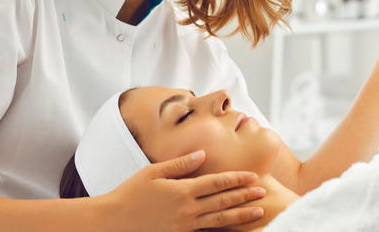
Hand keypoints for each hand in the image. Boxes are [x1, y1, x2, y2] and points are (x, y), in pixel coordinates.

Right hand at [107, 150, 265, 231]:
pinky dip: (223, 229)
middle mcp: (187, 209)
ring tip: (258, 211)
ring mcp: (185, 225)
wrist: (114, 221)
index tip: (252, 175)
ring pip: (220, 220)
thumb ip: (180, 163)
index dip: (236, 179)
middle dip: (245, 196)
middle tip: (263, 191)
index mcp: (182, 190)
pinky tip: (234, 228)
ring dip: (241, 215)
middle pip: (223, 201)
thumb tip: (203, 154)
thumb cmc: (131, 193)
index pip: (216, 183)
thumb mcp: (153, 172)